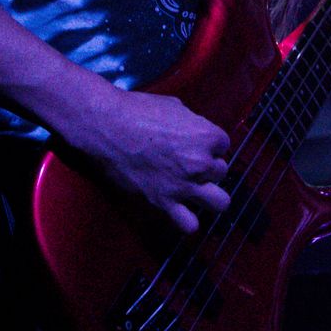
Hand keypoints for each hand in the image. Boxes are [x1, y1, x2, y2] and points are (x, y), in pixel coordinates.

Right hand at [66, 80, 231, 234]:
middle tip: (189, 163)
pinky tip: (180, 209)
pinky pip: (190, 225)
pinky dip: (188, 220)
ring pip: (220, 203)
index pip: (223, 145)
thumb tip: (196, 131)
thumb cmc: (138, 110)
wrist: (107, 127)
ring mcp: (184, 185)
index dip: (208, 143)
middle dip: (208, 167)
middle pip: (221, 172)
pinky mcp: (164, 202)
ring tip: (194, 189)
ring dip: (209, 195)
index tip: (192, 141)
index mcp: (207, 136)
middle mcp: (201, 163)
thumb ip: (193, 123)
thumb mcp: (175, 106)